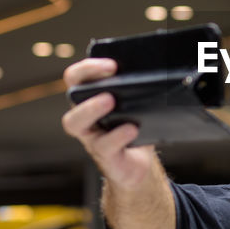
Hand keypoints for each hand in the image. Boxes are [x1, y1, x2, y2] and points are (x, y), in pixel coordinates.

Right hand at [61, 58, 157, 188]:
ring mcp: (91, 137)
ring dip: (91, 108)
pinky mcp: (105, 155)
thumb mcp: (136, 106)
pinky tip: (132, 129)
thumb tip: (158, 71)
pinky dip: (118, 136)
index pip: (76, 77)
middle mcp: (85, 116)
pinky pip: (105, 146)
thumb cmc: (135, 128)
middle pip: (71, 95)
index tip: (112, 64)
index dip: (88, 67)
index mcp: (91, 100)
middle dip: (86, 79)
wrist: (138, 164)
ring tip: (111, 100)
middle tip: (110, 73)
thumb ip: (138, 90)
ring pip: (75, 123)